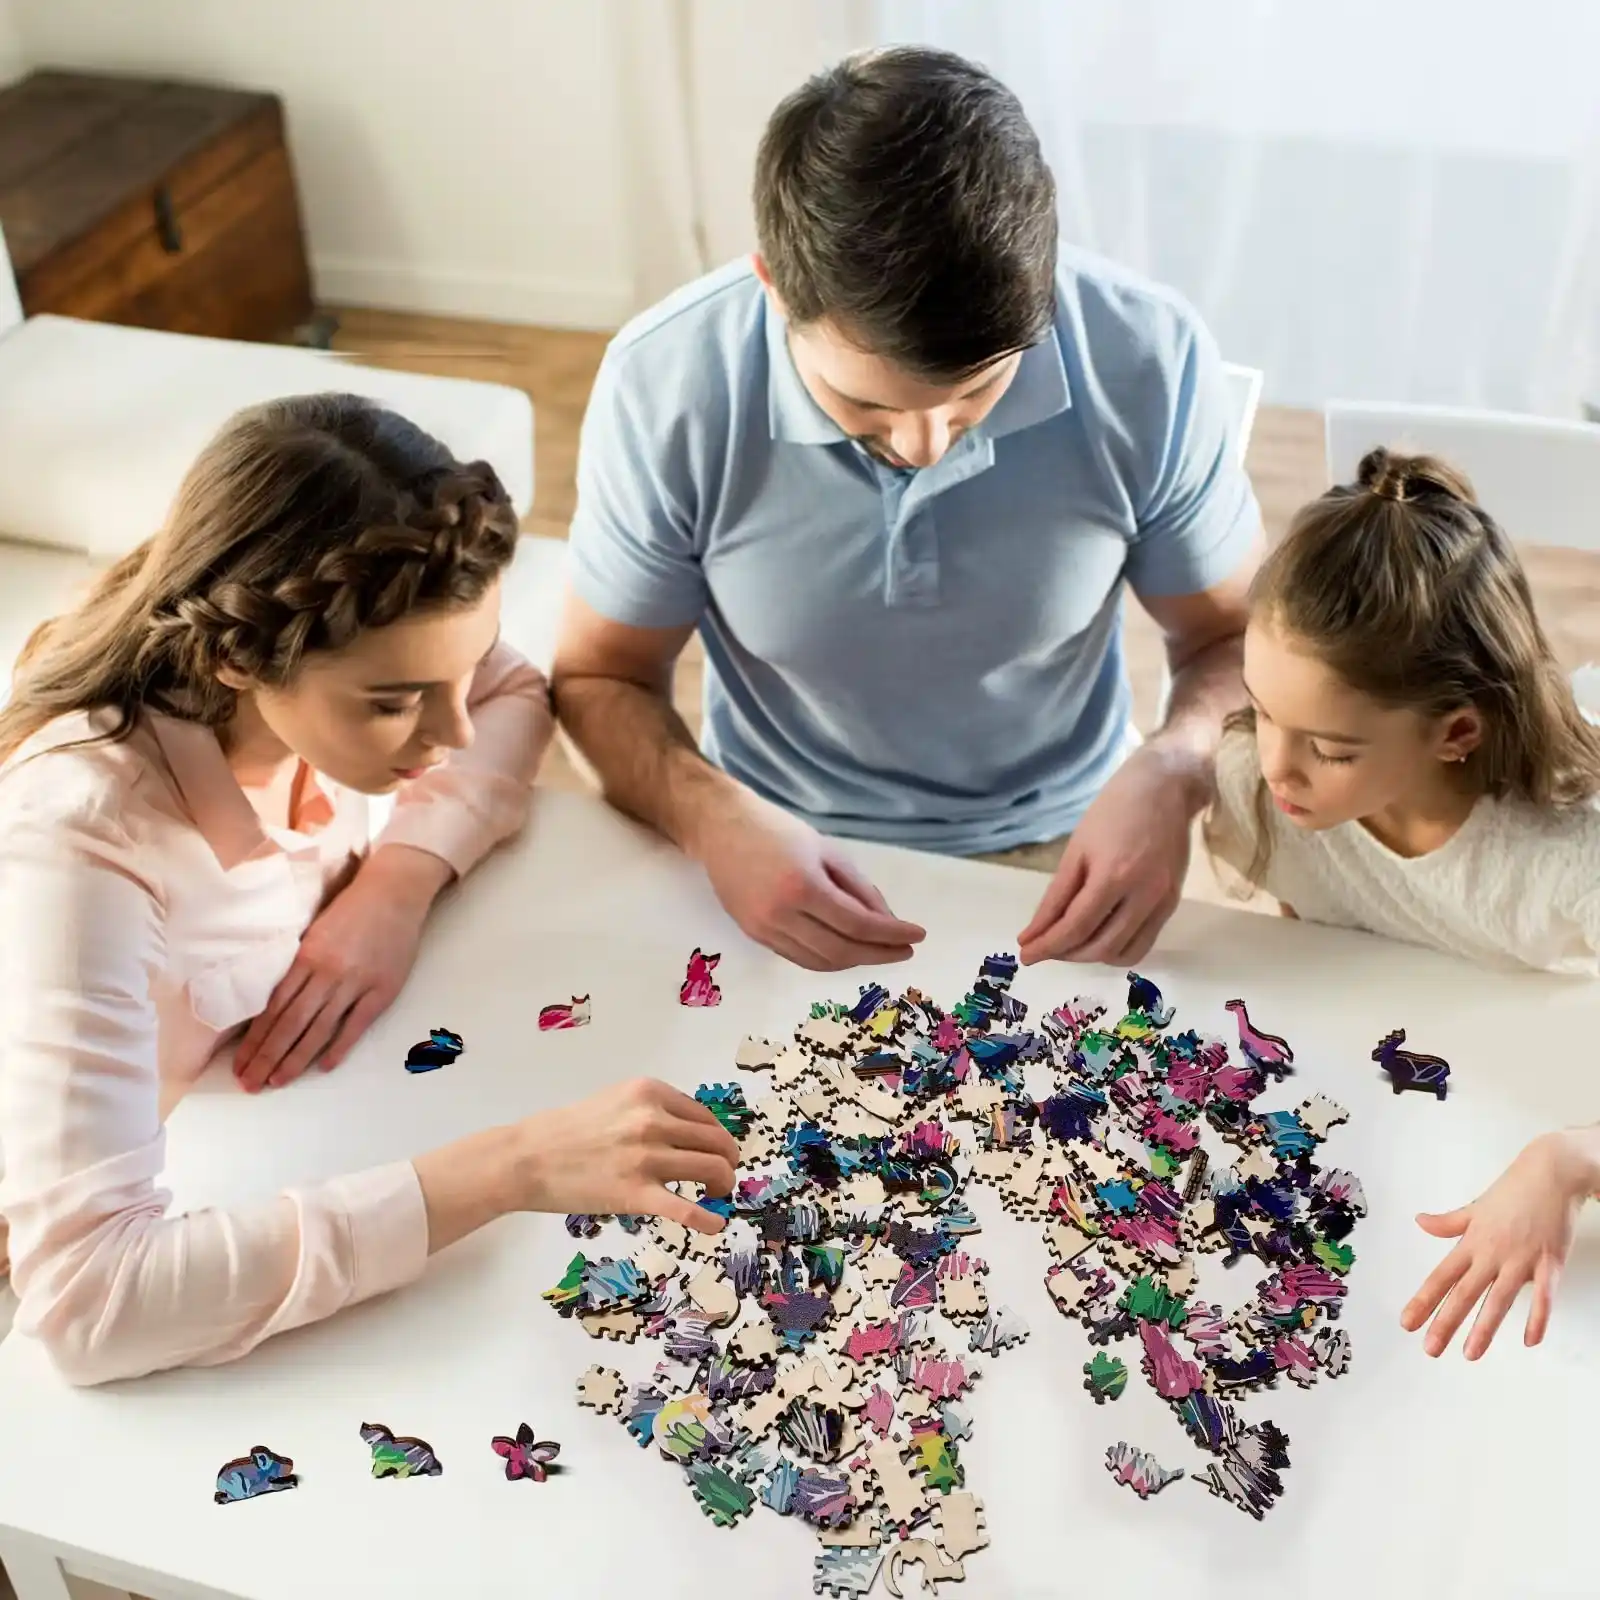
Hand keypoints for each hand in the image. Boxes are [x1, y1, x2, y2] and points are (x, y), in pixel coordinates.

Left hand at [234, 846, 449, 1092]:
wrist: (394, 893)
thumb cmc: (351, 909)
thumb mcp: (314, 931)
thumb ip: (298, 965)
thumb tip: (276, 1002)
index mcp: (305, 957)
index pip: (273, 1008)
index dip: (255, 1040)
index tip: (240, 1063)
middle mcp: (326, 973)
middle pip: (290, 1024)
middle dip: (267, 1057)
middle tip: (250, 1084)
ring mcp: (355, 984)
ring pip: (318, 1029)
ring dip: (295, 1059)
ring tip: (277, 1082)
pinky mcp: (381, 990)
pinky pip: (355, 1025)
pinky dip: (338, 1047)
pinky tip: (322, 1066)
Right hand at [516, 1078, 740, 1233]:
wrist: (527, 1158)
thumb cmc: (567, 1130)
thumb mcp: (616, 1100)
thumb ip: (652, 1110)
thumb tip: (690, 1133)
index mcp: (650, 1092)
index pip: (705, 1117)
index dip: (719, 1139)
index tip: (717, 1153)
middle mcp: (653, 1120)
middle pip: (717, 1142)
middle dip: (728, 1162)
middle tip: (722, 1177)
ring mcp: (645, 1157)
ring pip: (712, 1170)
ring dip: (723, 1185)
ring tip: (716, 1195)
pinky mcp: (635, 1194)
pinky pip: (687, 1210)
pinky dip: (710, 1220)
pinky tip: (716, 1226)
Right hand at [688, 790, 924, 970]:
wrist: (720, 828)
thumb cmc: (777, 830)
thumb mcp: (827, 850)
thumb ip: (859, 888)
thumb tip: (886, 922)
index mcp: (803, 886)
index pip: (857, 924)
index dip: (891, 935)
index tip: (917, 936)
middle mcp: (781, 914)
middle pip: (841, 950)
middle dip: (879, 954)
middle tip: (904, 950)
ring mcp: (764, 929)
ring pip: (820, 961)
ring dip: (854, 961)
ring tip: (879, 951)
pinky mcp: (754, 935)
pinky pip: (799, 957)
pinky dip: (827, 959)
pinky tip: (846, 950)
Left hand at [1018, 746, 1198, 965]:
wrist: (1166, 788)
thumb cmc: (1113, 810)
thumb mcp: (1077, 849)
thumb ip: (1056, 896)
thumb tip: (1034, 933)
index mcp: (1113, 875)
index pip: (1076, 926)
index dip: (1047, 945)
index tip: (1025, 955)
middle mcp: (1143, 894)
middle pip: (1099, 946)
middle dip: (1066, 953)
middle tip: (1044, 948)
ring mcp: (1162, 901)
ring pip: (1123, 952)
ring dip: (1091, 956)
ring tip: (1069, 944)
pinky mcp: (1172, 903)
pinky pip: (1144, 943)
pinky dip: (1117, 949)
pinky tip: (1098, 938)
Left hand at [1401, 1131, 1596, 1357]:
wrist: (1551, 1173)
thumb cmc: (1513, 1190)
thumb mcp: (1475, 1207)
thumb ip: (1449, 1222)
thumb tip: (1420, 1222)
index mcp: (1471, 1242)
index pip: (1441, 1277)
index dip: (1423, 1301)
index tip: (1407, 1322)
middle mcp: (1491, 1254)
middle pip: (1464, 1293)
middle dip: (1446, 1322)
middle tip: (1430, 1349)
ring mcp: (1521, 1259)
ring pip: (1499, 1300)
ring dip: (1484, 1328)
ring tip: (1470, 1353)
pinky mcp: (1550, 1262)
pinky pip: (1544, 1296)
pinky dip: (1538, 1318)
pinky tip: (1530, 1340)